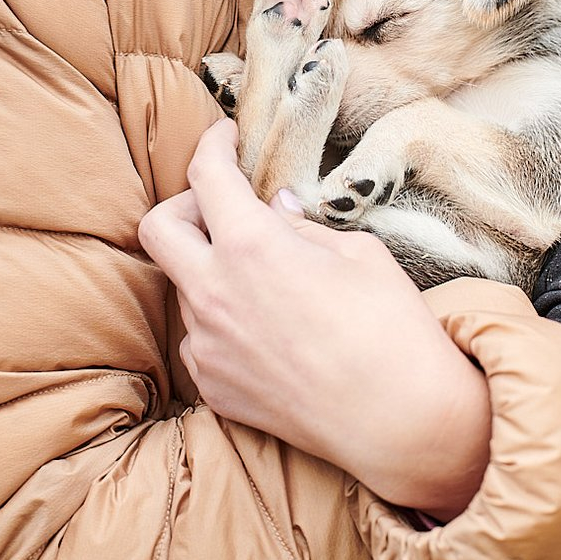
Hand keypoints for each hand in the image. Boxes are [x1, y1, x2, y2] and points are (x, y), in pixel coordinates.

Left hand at [138, 119, 489, 517]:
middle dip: (185, 205)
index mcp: (250, 246)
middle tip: (226, 207)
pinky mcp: (213, 388)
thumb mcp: (358, 252)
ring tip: (266, 279)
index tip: (226, 137)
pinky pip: (199, 339)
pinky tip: (266, 329)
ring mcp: (207, 346)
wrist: (402, 422)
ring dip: (211, 269)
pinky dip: (221, 321)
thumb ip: (302, 227)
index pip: (205, 175)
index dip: (212, 144)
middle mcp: (214, 293)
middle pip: (158, 228)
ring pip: (184, 286)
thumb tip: (277, 211)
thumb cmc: (391, 327)